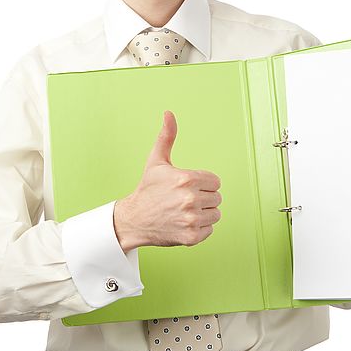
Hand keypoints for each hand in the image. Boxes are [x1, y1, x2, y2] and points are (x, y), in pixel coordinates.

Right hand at [113, 110, 221, 251]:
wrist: (133, 219)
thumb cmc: (147, 190)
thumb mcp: (156, 161)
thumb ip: (167, 136)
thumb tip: (168, 113)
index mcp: (187, 178)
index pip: (215, 182)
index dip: (203, 184)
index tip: (188, 187)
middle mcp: (190, 199)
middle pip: (217, 198)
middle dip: (203, 198)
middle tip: (183, 200)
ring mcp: (191, 219)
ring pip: (215, 214)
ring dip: (203, 214)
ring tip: (184, 211)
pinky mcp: (192, 236)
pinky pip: (210, 230)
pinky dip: (200, 229)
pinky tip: (184, 223)